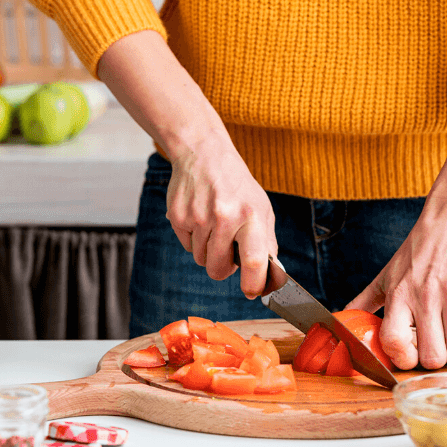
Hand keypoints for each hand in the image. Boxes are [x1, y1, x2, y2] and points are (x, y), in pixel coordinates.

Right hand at [95, 30, 277, 297]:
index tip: (252, 292)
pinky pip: (187, 246)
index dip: (253, 284)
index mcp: (251, 215)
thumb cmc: (237, 185)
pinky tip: (200, 217)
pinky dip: (194, 239)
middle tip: (228, 253)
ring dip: (209, 251)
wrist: (205, 154)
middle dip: (223, 269)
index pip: (254, 261)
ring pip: (201, 260)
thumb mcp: (261, 209)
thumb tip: (268, 278)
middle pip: (219, 269)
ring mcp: (198, 217)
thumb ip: (266, 243)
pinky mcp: (178, 217)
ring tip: (215, 226)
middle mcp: (224, 217)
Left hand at [346, 208, 446, 369]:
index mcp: (399, 295)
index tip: (410, 356)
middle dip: (435, 363)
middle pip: (431, 356)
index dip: (402, 359)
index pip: (393, 341)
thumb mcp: (385, 275)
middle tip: (437, 352)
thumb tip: (339, 323)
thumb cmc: (417, 250)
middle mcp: (424, 296)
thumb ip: (364, 302)